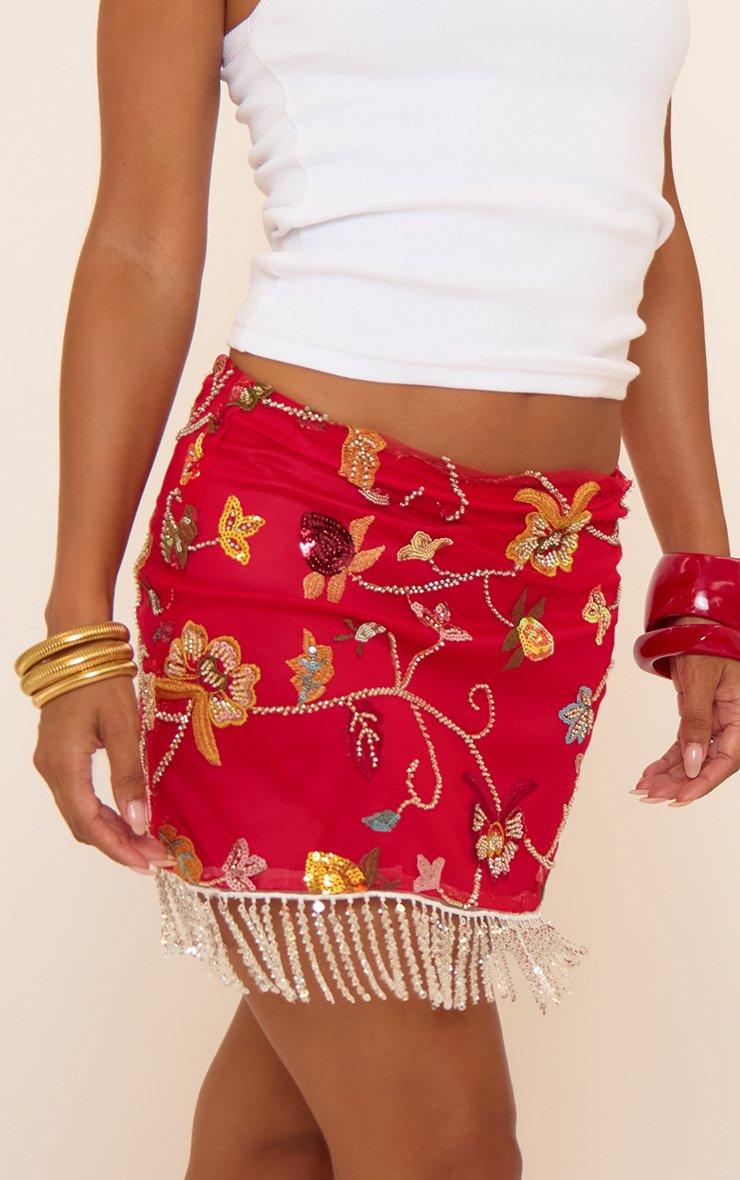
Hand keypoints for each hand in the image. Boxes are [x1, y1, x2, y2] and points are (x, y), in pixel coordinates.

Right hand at [32, 675, 173, 871]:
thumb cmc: (101, 679)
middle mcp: (51, 770)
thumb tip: (139, 822)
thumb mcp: (123, 725)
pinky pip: (78, 797)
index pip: (88, 823)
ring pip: (79, 813)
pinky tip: (127, 818)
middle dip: (119, 845)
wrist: (77, 647)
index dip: (118, 848)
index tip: (146, 863)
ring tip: (147, 843)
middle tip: (156, 857)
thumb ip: (129, 775)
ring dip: (112, 832)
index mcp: (64, 765)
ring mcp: (52, 763)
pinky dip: (103, 813)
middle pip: (82, 824)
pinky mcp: (59, 756)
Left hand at [633, 646, 739, 805]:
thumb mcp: (700, 681)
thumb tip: (692, 762)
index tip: (679, 797)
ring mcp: (716, 722)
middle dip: (680, 782)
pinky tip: (649, 774)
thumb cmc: (704, 643)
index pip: (727, 759)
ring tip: (644, 788)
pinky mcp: (700, 718)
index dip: (703, 781)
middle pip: (709, 763)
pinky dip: (667, 760)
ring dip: (670, 775)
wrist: (697, 624)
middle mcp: (733, 723)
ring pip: (695, 757)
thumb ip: (696, 721)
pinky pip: (685, 745)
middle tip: (650, 795)